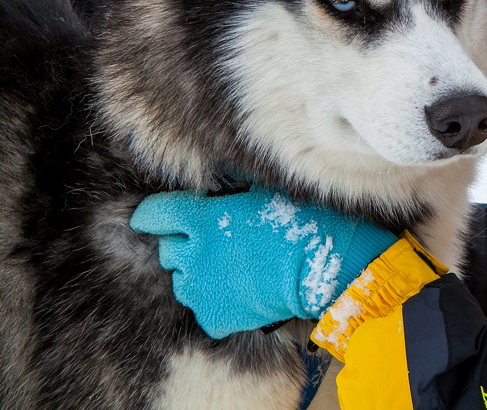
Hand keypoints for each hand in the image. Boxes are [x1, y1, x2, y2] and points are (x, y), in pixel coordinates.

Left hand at [130, 188, 396, 338]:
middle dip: (185, 243)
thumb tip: (213, 179)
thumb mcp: (261, 190)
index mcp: (201, 218)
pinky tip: (241, 292)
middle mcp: (193, 254)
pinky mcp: (215, 317)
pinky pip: (203, 308)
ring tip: (229, 269)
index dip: (156, 214)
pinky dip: (217, 302)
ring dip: (197, 274)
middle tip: (215, 242)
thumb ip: (228, 186)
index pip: (152, 215)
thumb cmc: (300, 219)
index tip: (159, 217)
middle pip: (167, 249)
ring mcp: (202, 289)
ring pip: (182, 281)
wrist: (324, 266)